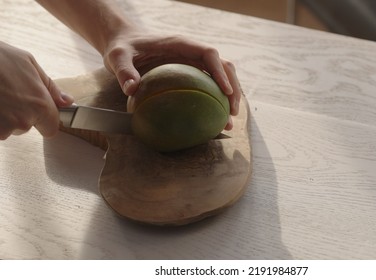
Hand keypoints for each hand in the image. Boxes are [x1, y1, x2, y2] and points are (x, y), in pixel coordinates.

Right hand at [0, 41, 73, 139]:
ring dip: (1, 116)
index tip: (36, 111)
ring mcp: (1, 128)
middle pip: (25, 127)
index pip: (51, 129)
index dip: (44, 120)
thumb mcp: (28, 64)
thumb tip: (67, 102)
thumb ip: (50, 87)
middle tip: (6, 93)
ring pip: (6, 128)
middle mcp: (23, 121)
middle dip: (18, 114)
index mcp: (39, 105)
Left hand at [103, 32, 241, 129]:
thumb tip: (132, 89)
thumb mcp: (118, 56)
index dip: (220, 72)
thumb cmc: (123, 47)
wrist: (124, 42)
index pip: (209, 54)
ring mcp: (193, 63)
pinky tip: (213, 122)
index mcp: (181, 44)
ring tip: (228, 122)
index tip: (225, 91)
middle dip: (233, 88)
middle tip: (232, 112)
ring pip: (221, 78)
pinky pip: (208, 87)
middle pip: (223, 67)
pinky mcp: (190, 74)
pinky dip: (214, 103)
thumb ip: (124, 70)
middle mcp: (192, 53)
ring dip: (229, 98)